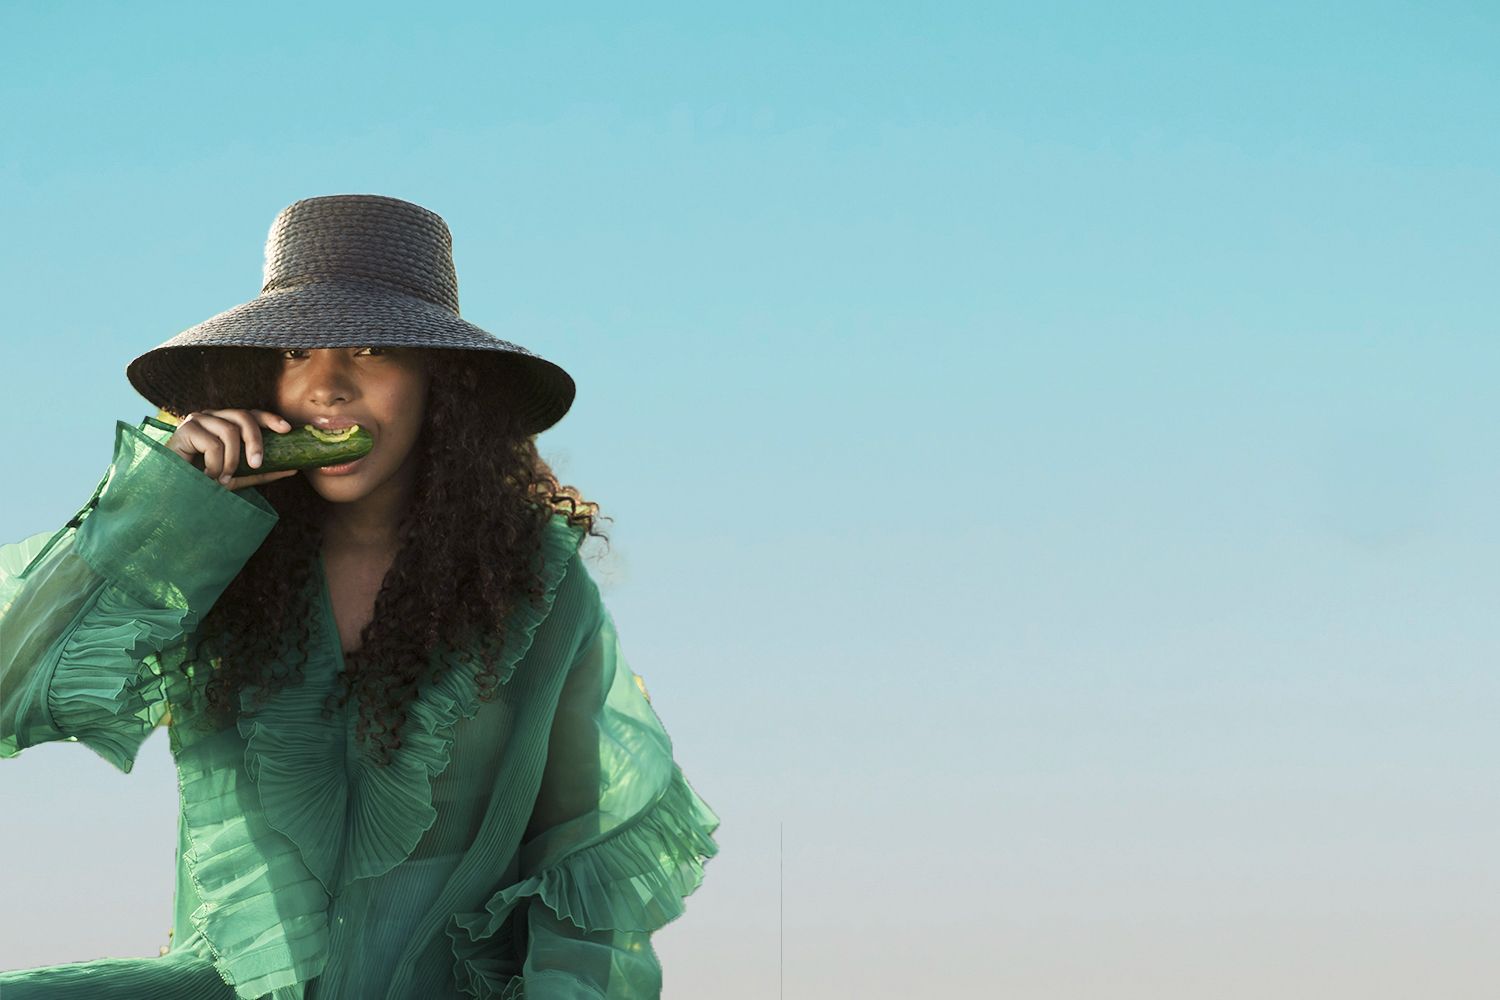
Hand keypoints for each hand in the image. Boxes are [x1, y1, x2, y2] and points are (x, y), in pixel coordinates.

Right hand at [166, 409, 299, 490]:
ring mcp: (196, 420)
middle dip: (255, 440)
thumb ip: (261, 472)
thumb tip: (293, 469)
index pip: (250, 414)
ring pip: (229, 430)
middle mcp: (211, 417)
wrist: (172, 493)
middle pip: (243, 416)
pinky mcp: (184, 429)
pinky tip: (207, 476)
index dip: (269, 419)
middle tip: (258, 463)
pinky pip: (212, 443)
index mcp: (224, 423)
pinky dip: (215, 464)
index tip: (286, 430)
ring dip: (231, 459)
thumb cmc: (203, 483)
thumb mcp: (238, 477)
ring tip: (222, 477)